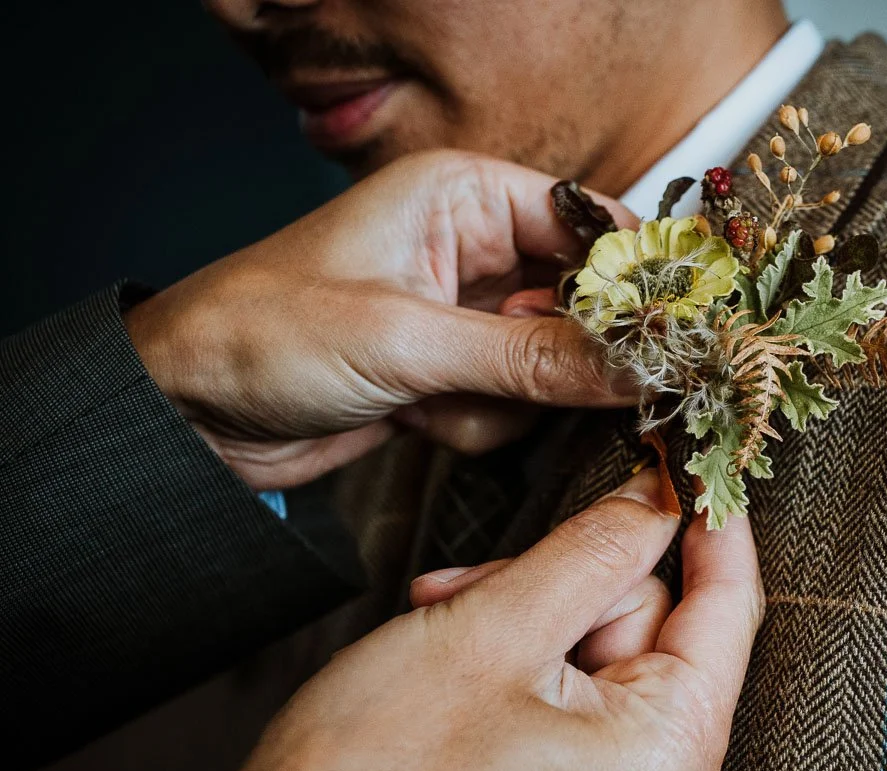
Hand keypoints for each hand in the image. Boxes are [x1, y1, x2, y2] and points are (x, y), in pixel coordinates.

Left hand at [124, 150, 634, 489]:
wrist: (186, 416)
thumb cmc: (268, 336)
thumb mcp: (408, 340)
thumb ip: (533, 357)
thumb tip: (641, 364)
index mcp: (463, 196)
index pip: (589, 224)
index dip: (635, 279)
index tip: (669, 336)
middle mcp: (474, 249)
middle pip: (583, 304)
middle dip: (568, 357)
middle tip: (551, 390)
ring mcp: (465, 318)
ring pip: (555, 369)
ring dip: (505, 402)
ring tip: (430, 400)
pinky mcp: (452, 375)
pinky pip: (514, 408)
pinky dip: (474, 427)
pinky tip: (412, 420)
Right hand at [221, 470, 762, 770]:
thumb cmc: (383, 767)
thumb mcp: (497, 627)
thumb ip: (596, 548)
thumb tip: (661, 494)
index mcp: (672, 750)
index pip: (730, 603)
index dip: (707, 516)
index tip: (687, 450)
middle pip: (653, 619)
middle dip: (566, 578)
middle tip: (479, 579)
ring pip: (600, 643)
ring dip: (526, 610)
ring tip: (444, 614)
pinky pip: (572, 688)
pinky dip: (518, 652)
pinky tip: (449, 641)